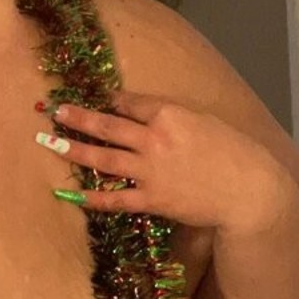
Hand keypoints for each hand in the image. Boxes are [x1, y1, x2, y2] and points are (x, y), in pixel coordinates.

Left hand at [41, 90, 291, 233]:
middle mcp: (153, 139)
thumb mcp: (205, 121)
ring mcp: (149, 171)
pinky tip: (73, 193)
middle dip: (78, 118)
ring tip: (50, 144)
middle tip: (55, 112)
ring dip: (75, 150)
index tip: (93, 99)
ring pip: (103, 158)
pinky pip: (115, 198)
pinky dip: (93, 197)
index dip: (109, 100)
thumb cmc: (234, 152)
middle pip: (107, 126)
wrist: (248, 190)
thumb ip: (174, 117)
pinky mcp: (152, 199)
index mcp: (169, 114)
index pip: (129, 103)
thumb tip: (150, 115)